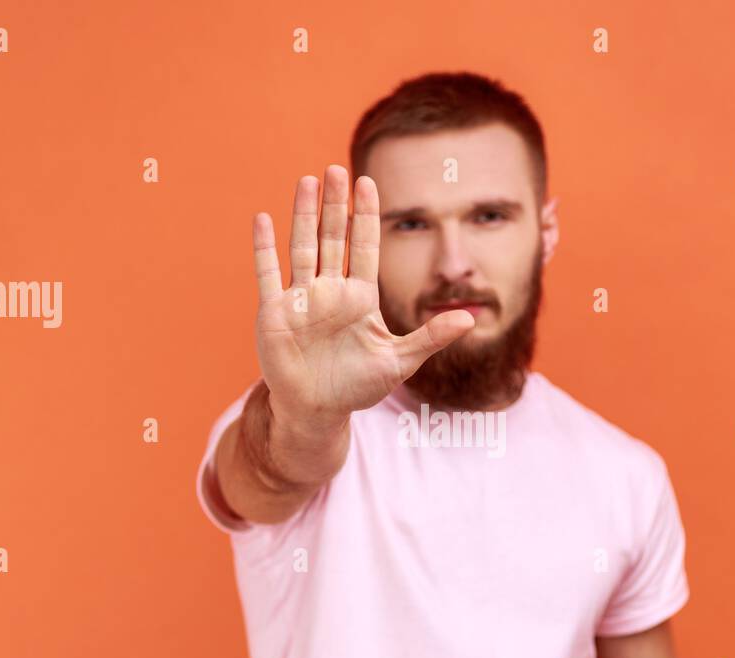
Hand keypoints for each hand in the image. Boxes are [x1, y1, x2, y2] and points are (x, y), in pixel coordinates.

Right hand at [251, 165, 474, 429]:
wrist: (318, 411)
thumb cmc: (357, 387)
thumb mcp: (399, 362)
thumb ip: (431, 337)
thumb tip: (471, 319)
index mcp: (360, 298)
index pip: (364, 246)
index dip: (366, 215)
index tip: (368, 182)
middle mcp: (330, 291)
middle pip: (333, 238)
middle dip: (336, 205)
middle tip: (338, 169)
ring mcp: (301, 299)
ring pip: (302, 247)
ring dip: (305, 215)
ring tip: (309, 181)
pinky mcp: (275, 313)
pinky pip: (269, 274)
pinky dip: (265, 248)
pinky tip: (264, 219)